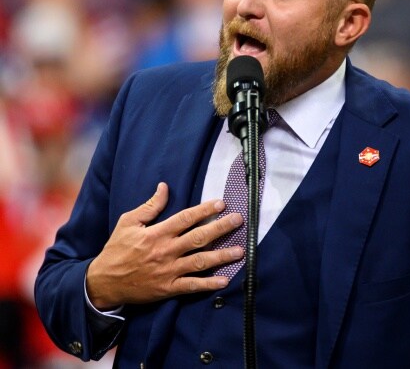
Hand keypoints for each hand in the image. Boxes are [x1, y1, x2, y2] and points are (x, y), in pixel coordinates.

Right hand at [86, 182, 243, 309]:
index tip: (221, 203)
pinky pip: (192, 286)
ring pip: (200, 262)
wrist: (103, 283)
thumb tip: (164, 187)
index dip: (204, 210)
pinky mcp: (168, 288)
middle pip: (198, 238)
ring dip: (221, 256)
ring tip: (240, 250)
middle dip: (220, 228)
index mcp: (156, 234)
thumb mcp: (128, 223)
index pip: (185, 219)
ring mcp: (168, 271)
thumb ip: (149, 206)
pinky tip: (225, 280)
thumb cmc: (117, 249)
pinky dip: (209, 285)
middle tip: (238, 220)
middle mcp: (165, 251)